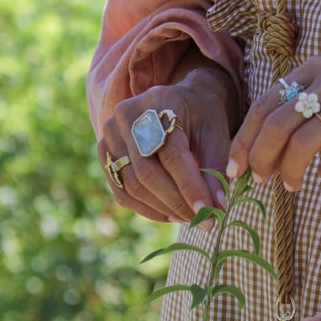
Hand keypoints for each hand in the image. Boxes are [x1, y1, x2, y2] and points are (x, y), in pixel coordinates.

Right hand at [99, 61, 235, 225]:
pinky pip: (122, 192)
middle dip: (177, 202)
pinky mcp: (104, 153)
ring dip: (163, 209)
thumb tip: (215, 209)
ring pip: (133, 186)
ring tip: (188, 216)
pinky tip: (170, 213)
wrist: (177, 101)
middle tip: (202, 219)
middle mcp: (127, 115)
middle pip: (147, 172)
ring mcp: (109, 134)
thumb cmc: (201, 117)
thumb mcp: (215, 135)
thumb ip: (215, 169)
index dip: (190, 186)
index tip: (209, 212)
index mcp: (160, 102)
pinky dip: (147, 209)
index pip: (172, 153)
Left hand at [227, 58, 320, 194]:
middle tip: (261, 182)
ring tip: (292, 186)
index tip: (236, 168)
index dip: (245, 138)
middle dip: (262, 158)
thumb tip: (260, 149)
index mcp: (316, 69)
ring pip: (306, 140)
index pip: (265, 104)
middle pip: (278, 122)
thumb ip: (304, 110)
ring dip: (291, 170)